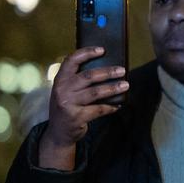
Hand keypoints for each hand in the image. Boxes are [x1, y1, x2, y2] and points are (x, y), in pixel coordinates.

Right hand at [38, 46, 127, 169]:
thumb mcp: (66, 91)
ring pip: (95, 92)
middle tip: (122, 70)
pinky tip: (118, 105)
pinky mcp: (76, 117)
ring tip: (126, 85)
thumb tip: (107, 68)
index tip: (102, 50)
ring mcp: (67, 104)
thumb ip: (78, 80)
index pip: (71, 61)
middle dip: (108, 72)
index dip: (87, 53)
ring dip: (113, 88)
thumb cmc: (68, 106)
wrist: (58, 132)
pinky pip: (98, 109)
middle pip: (88, 76)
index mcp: (60, 80)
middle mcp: (61, 90)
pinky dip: (110, 107)